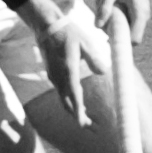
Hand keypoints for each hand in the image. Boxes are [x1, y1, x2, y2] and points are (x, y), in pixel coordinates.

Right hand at [30, 0, 105, 128]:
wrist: (46, 26)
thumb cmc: (68, 33)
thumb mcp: (85, 43)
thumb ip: (94, 58)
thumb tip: (104, 71)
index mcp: (68, 70)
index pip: (74, 95)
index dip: (78, 111)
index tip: (82, 124)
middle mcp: (59, 77)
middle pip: (67, 103)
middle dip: (77, 116)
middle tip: (89, 126)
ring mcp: (54, 76)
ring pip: (63, 98)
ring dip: (73, 109)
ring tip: (86, 118)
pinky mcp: (53, 74)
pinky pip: (61, 92)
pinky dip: (69, 100)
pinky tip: (76, 100)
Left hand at [93, 0, 151, 41]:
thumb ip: (104, 7)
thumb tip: (98, 26)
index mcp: (140, 13)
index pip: (134, 40)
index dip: (121, 40)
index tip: (107, 30)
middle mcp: (141, 16)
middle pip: (124, 34)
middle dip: (109, 25)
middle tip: (102, 6)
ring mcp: (136, 12)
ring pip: (119, 24)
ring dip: (107, 15)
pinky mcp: (131, 8)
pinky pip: (118, 15)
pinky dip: (109, 9)